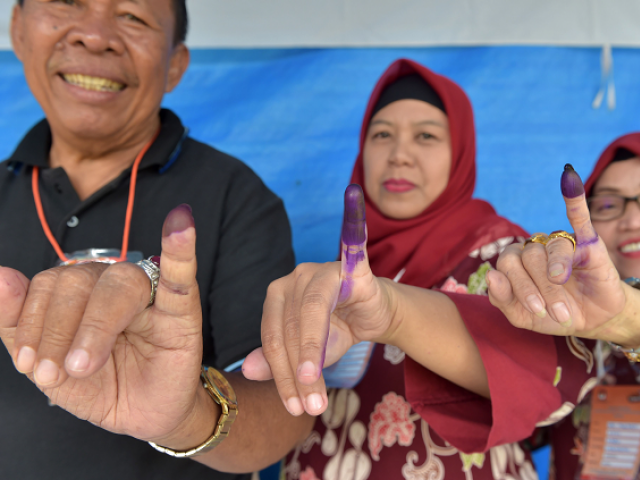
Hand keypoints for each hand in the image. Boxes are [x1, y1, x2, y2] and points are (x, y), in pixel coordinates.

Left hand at [0, 205, 211, 447]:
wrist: (143, 416)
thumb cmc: (101, 386)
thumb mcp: (50, 367)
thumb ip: (19, 324)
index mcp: (79, 294)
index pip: (49, 284)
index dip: (32, 320)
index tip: (29, 365)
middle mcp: (110, 286)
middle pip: (79, 280)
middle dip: (58, 329)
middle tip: (58, 373)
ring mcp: (149, 295)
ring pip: (120, 282)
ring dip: (96, 325)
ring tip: (85, 365)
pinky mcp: (182, 310)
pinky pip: (181, 274)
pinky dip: (180, 248)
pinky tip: (180, 222)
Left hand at [242, 185, 396, 415]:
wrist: (373, 316)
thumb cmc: (336, 331)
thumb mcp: (307, 353)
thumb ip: (277, 360)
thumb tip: (247, 371)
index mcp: (277, 297)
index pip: (271, 338)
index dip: (280, 375)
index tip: (294, 407)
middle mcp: (294, 278)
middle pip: (289, 329)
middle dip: (296, 373)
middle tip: (308, 407)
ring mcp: (322, 269)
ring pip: (310, 313)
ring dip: (313, 354)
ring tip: (317, 390)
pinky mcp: (353, 265)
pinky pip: (354, 242)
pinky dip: (353, 221)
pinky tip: (352, 196)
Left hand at [486, 165, 631, 343]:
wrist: (590, 321)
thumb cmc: (551, 315)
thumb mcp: (521, 316)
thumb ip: (501, 299)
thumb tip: (490, 275)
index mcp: (516, 263)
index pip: (506, 264)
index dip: (519, 287)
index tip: (535, 311)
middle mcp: (535, 249)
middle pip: (528, 257)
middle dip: (539, 288)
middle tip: (554, 312)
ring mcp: (559, 245)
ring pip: (550, 249)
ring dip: (556, 276)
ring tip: (565, 299)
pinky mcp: (587, 243)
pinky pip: (579, 217)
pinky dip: (574, 198)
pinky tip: (569, 178)